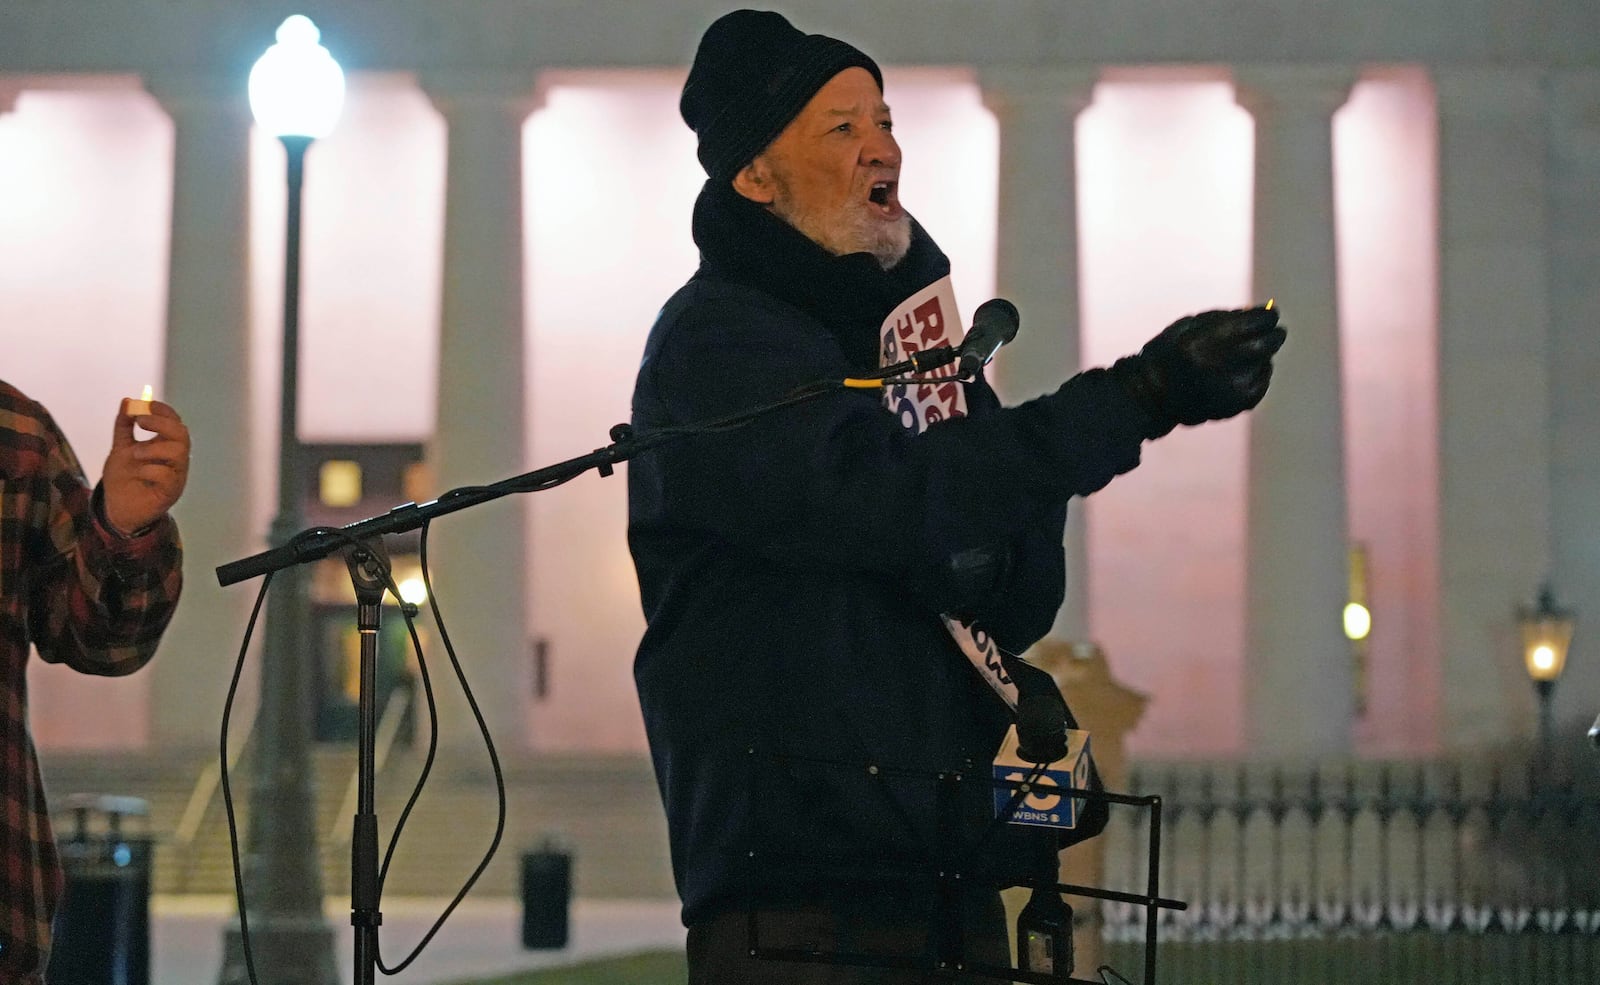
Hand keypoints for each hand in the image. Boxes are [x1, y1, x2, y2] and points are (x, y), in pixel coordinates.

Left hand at [102, 399, 190, 534]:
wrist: (117, 509)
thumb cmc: (123, 478)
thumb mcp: (120, 449)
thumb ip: (124, 427)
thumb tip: (127, 401)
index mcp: (166, 446)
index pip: (175, 422)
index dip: (164, 411)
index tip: (146, 404)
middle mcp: (175, 459)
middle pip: (182, 433)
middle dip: (161, 423)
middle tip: (140, 423)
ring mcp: (176, 475)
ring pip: (179, 452)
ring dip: (155, 447)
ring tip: (135, 453)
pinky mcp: (171, 492)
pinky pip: (168, 475)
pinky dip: (150, 470)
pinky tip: (139, 474)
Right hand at [1110, 305, 1285, 438]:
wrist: (1152, 396)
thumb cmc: (1167, 355)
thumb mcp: (1187, 326)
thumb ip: (1223, 317)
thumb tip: (1259, 311)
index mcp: (1204, 343)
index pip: (1255, 323)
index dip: (1267, 316)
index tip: (1270, 313)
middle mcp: (1220, 367)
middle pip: (1267, 344)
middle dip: (1273, 334)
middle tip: (1275, 332)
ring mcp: (1230, 389)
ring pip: (1265, 363)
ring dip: (1263, 355)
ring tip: (1248, 354)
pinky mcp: (1236, 405)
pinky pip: (1261, 384)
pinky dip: (1260, 374)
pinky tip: (1249, 371)